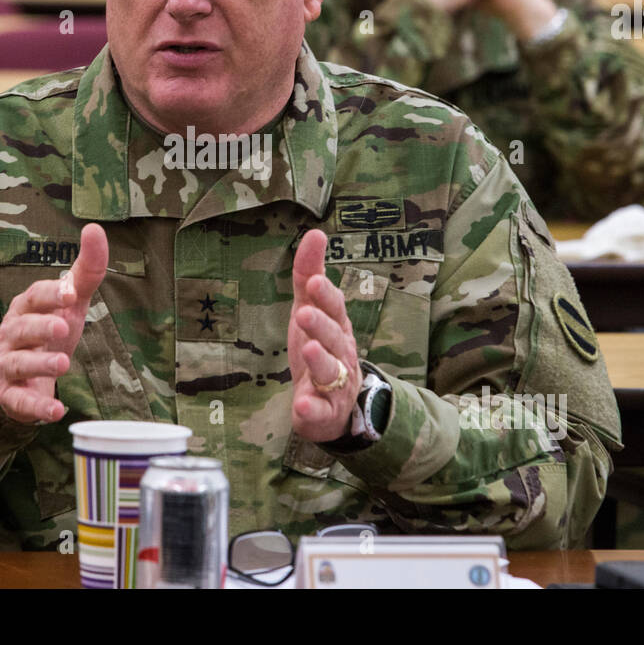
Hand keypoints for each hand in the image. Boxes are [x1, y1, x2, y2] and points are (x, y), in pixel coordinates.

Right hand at [0, 223, 107, 423]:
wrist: (20, 375)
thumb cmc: (48, 329)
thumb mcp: (70, 302)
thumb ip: (86, 271)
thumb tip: (95, 228)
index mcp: (27, 307)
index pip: (34, 296)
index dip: (50, 294)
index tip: (70, 295)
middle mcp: (13, 333)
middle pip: (22, 328)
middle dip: (41, 327)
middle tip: (64, 328)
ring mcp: (9, 364)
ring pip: (19, 363)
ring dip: (41, 363)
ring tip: (64, 364)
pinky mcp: (11, 394)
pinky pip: (19, 400)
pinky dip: (36, 406)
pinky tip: (56, 411)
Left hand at [287, 230, 362, 442]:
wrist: (336, 406)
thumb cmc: (320, 347)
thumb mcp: (310, 309)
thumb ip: (308, 273)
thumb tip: (315, 232)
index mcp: (336, 326)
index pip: (333, 307)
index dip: (324, 296)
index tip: (313, 282)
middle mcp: (340, 353)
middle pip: (333, 337)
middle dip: (320, 325)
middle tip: (304, 313)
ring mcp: (335, 384)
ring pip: (331, 371)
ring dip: (320, 361)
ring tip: (308, 350)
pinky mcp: (324, 411)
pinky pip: (320, 412)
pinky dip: (312, 409)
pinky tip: (303, 405)